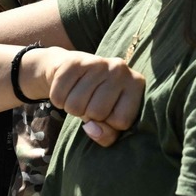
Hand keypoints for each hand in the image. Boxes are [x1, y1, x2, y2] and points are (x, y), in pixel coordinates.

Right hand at [30, 49, 145, 146]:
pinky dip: (58, 99)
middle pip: (97, 113)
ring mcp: (98, 62)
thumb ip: (107, 134)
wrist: (73, 68)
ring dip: (72, 108)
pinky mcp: (74, 61)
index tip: (107, 111)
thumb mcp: (109, 120)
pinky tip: (68, 88)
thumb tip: (92, 129)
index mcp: (136, 84)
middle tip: (89, 102)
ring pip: (76, 106)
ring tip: (79, 95)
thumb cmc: (96, 99)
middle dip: (88, 115)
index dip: (109, 123)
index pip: (122, 121)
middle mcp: (120, 69)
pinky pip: (59, 96)